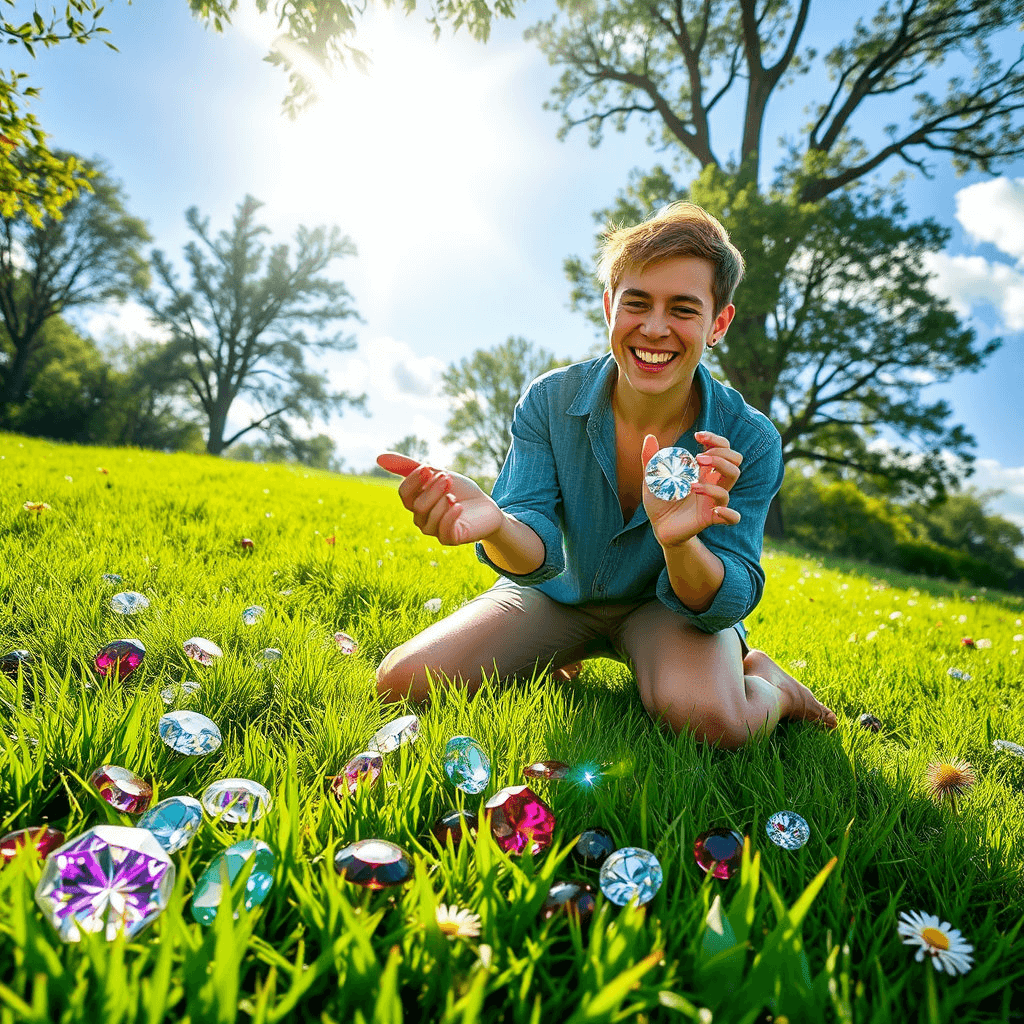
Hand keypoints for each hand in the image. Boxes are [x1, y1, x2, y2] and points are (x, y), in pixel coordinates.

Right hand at [376, 452, 504, 545]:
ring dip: (441, 502)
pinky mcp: (450, 539)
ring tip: (454, 493)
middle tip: (447, 478)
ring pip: (427, 519)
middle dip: (432, 489)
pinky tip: (458, 506)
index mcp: (416, 502)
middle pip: (416, 506)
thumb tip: (378, 457)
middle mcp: (421, 519)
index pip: (404, 494)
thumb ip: (410, 467)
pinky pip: (443, 532)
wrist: (486, 506)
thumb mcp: (437, 473)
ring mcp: (435, 531)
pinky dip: (449, 517)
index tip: (428, 468)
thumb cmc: (460, 490)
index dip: (413, 481)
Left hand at [640, 430, 741, 547]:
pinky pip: (733, 517)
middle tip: (698, 458)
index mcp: (703, 470)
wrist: (659, 526)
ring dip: (714, 480)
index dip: (715, 439)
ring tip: (692, 485)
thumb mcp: (652, 478)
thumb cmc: (660, 500)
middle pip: (735, 461)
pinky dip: (729, 513)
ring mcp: (713, 500)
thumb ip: (651, 458)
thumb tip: (649, 437)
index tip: (698, 436)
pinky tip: (716, 510)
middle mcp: (713, 482)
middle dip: (720, 455)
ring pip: (732, 482)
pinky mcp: (711, 518)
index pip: (722, 448)